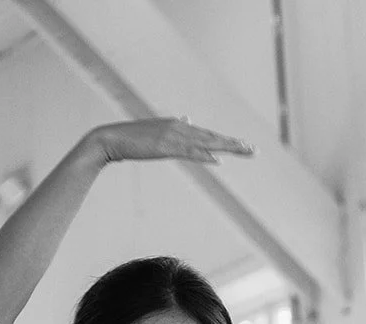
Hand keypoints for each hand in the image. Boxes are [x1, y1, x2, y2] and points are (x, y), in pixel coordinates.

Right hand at [85, 118, 254, 167]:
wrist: (111, 139)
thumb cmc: (132, 138)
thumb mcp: (158, 131)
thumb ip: (175, 128)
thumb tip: (189, 119)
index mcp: (179, 126)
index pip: (208, 135)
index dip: (227, 141)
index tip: (244, 146)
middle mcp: (179, 128)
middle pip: (212, 138)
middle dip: (234, 144)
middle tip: (254, 150)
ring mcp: (173, 137)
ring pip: (206, 144)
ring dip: (226, 148)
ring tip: (244, 152)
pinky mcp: (165, 147)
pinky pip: (189, 153)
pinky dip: (203, 156)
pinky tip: (218, 161)